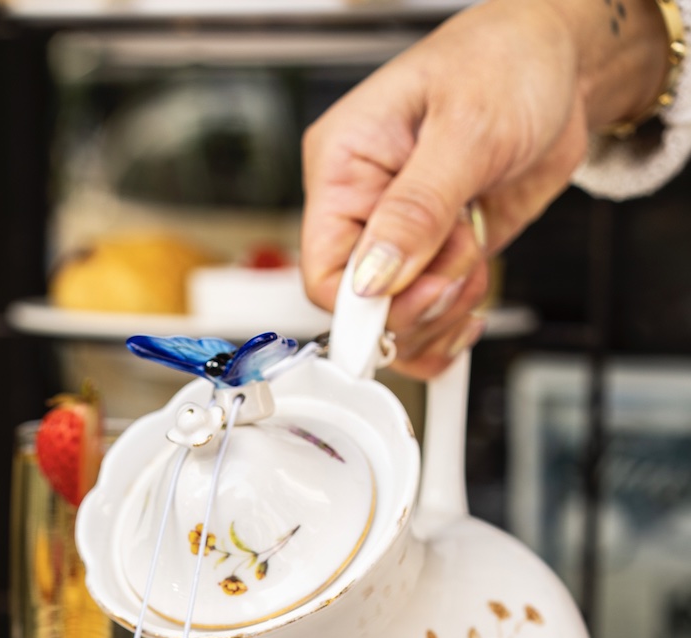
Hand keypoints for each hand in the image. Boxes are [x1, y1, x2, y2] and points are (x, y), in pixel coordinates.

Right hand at [301, 0, 669, 376]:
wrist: (562, 63)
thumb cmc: (507, 61)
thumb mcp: (466, 129)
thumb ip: (418, 208)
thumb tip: (374, 274)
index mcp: (344, 167)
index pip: (323, 271)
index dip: (365, 304)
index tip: (412, 300)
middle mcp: (365, 208)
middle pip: (361, 309)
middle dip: (417, 304)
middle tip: (459, 266)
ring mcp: (403, 238)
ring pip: (398, 324)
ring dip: (443, 312)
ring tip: (474, 259)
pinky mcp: (438, 256)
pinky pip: (429, 320)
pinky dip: (452, 327)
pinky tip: (472, 304)